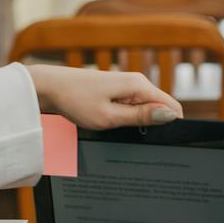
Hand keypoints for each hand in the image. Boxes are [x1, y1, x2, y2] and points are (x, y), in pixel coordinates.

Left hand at [25, 65, 182, 129]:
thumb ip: (140, 117)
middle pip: (160, 108)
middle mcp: (137, 82)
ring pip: (146, 108)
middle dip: (152, 126)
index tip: (155, 141)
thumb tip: (170, 115)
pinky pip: (133, 106)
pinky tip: (111, 122)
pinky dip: (127, 117)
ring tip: (115, 127)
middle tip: (127, 136)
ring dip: (137, 122)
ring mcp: (128, 85)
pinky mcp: (118, 89)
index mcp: (139, 86)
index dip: (169, 126)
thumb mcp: (109, 117)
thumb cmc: (76, 101)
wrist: (50, 87)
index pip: (172, 107)